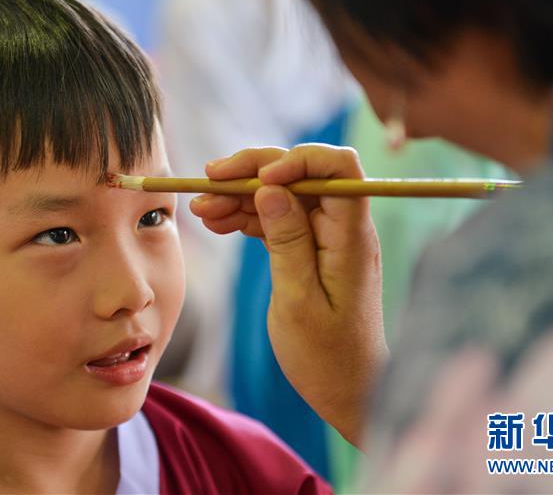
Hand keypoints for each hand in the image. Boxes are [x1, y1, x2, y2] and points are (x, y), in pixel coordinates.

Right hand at [190, 144, 387, 446]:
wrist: (347, 391)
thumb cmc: (327, 356)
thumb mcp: (298, 301)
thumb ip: (286, 240)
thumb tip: (270, 188)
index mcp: (350, 236)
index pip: (338, 167)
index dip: (297, 160)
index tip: (258, 180)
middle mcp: (343, 228)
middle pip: (300, 175)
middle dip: (253, 173)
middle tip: (208, 181)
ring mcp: (326, 238)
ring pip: (282, 196)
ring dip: (241, 196)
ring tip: (201, 208)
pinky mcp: (310, 250)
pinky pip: (277, 220)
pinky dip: (247, 218)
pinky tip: (216, 222)